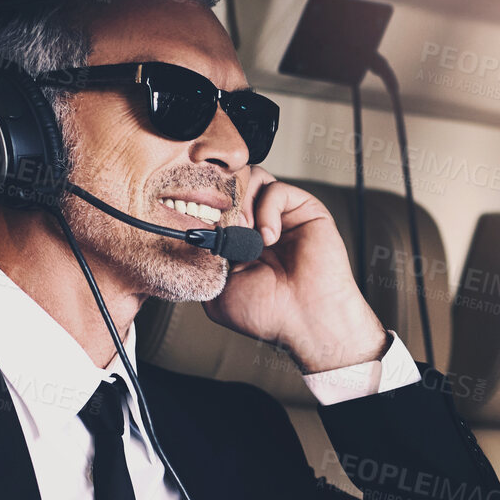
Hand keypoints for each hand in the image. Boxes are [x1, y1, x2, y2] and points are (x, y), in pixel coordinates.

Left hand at [202, 169, 387, 372]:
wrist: (306, 320)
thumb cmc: (268, 313)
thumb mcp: (217, 289)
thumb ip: (203, 258)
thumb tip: (193, 227)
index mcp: (237, 241)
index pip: (214, 205)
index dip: (204, 209)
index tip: (200, 228)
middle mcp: (258, 224)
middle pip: (232, 186)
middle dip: (223, 202)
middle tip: (224, 227)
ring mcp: (281, 216)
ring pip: (253, 179)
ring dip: (243, 201)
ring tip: (245, 230)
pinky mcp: (304, 210)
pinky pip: (277, 189)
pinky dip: (267, 209)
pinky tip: (269, 237)